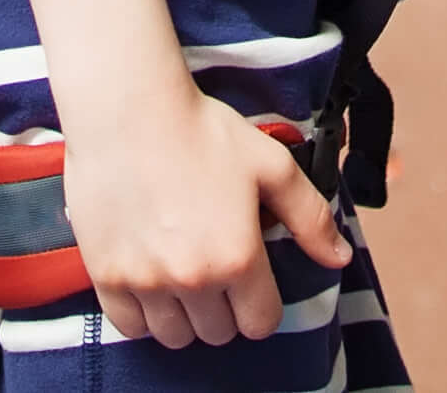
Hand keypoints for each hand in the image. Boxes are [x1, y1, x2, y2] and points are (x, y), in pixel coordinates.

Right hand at [62, 84, 347, 350]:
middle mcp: (193, 279)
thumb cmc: (202, 131)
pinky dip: (143, 315)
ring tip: (183, 278)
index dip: (261, 305)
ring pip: (174, 335)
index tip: (251, 283)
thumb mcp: (271, 166)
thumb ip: (311, 217)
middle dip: (224, 309)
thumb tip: (339, 258)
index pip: (260, 323)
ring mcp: (146, 281)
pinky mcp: (107, 275)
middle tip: (216, 271)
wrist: (129, 110)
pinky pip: (130, 327)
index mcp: (238, 257)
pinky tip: (150, 282)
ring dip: (184, 316)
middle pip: (218, 333)